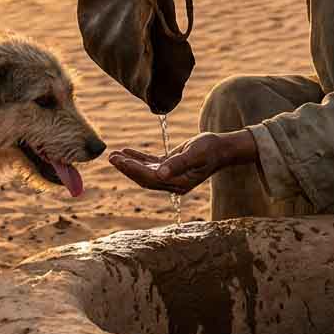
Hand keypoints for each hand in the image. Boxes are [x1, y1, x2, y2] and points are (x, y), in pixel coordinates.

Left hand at [109, 131, 256, 194]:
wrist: (222, 149)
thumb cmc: (210, 150)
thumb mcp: (195, 154)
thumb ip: (178, 164)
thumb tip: (160, 174)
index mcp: (178, 183)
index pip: (150, 178)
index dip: (134, 169)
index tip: (120, 160)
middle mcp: (172, 183)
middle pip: (144, 177)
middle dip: (127, 168)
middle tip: (111, 157)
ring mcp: (171, 176)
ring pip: (145, 171)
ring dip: (130, 164)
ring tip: (114, 155)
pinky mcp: (170, 167)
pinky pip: (151, 164)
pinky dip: (139, 158)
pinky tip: (127, 151)